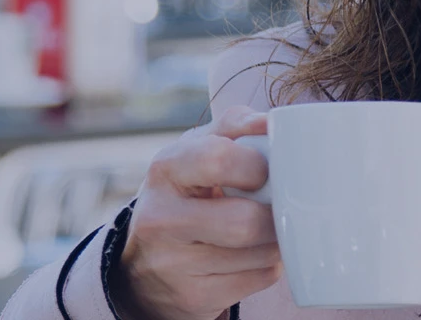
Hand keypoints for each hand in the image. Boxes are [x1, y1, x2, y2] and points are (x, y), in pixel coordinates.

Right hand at [114, 107, 280, 319]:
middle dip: (274, 216)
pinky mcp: (193, 298)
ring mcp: (173, 265)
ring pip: (259, 255)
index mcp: (165, 170)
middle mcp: (161, 219)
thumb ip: (233, 127)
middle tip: (275, 208)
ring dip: (276, 242)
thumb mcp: (196, 152)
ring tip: (264, 231)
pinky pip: (258, 280)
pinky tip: (253, 256)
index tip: (263, 172)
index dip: (256, 166)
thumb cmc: (185, 195)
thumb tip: (271, 121)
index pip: (219, 160)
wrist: (144, 265)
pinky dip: (268, 266)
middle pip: (244, 223)